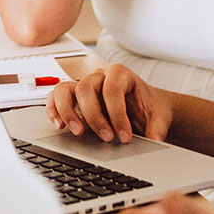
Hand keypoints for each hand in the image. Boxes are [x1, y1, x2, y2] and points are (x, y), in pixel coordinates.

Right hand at [47, 65, 172, 143]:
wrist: (145, 109)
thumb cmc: (149, 109)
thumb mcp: (159, 117)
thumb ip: (158, 127)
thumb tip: (155, 139)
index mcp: (121, 74)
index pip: (112, 89)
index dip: (117, 114)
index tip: (124, 137)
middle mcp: (99, 76)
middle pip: (86, 88)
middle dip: (94, 116)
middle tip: (106, 138)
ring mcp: (84, 85)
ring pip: (65, 89)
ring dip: (68, 111)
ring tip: (78, 132)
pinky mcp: (73, 98)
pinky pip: (55, 97)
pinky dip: (54, 110)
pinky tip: (59, 126)